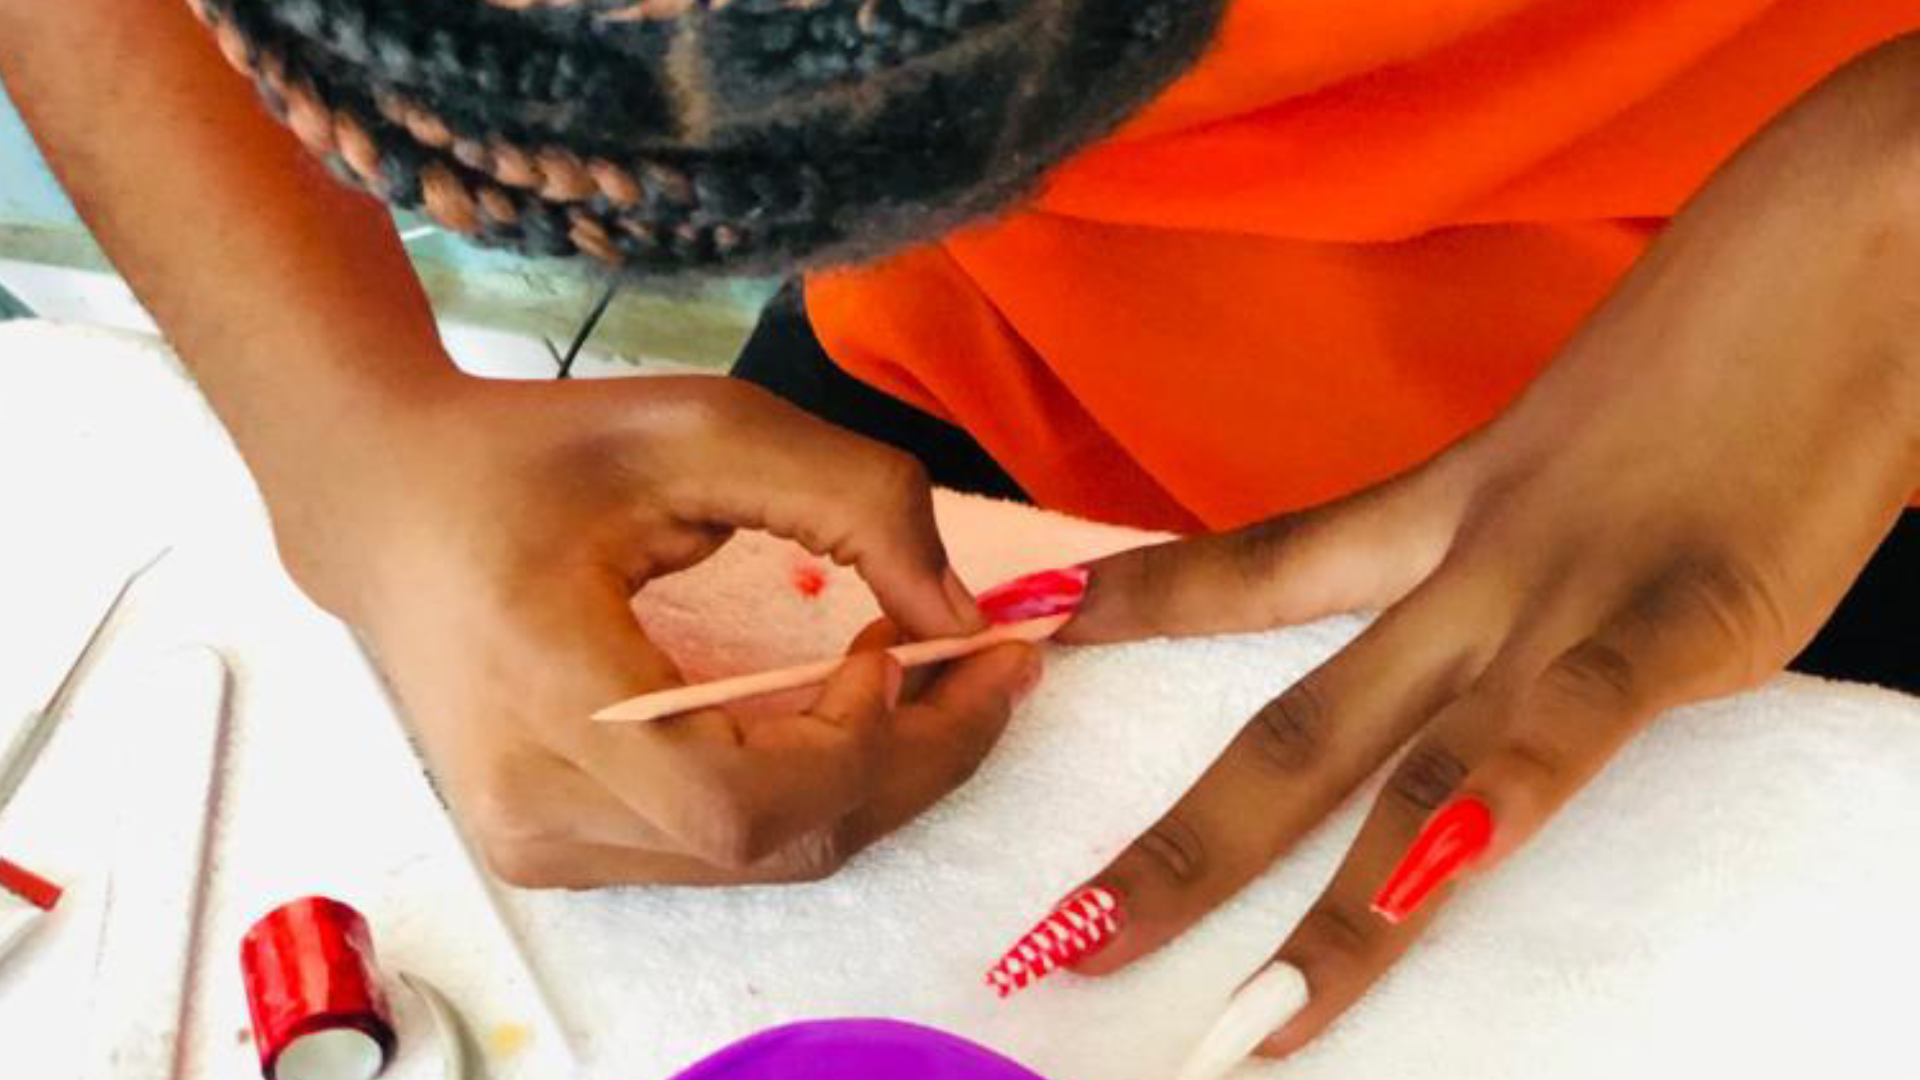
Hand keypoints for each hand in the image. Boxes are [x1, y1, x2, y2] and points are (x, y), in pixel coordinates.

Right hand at [269, 371, 1036, 886]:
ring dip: (871, 777)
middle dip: (912, 763)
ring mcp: (538, 845)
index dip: (864, 742)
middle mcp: (535, 805)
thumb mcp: (704, 428)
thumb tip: (963, 617)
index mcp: (549, 696)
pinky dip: (807, 787)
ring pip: (760, 857)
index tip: (921, 643)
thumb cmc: (537, 456)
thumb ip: (856, 501)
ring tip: (935, 683)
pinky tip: (846, 711)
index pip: (745, 797)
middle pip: (776, 842)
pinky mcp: (551, 850)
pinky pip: (718, 844)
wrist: (387, 510)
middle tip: (994, 672)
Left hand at [1054, 41, 1919, 1057]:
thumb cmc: (1712, 350)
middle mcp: (1464, 570)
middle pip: (1286, 730)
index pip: (1248, 571)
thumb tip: (1475, 618)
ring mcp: (1557, 602)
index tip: (1007, 639)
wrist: (1841, 247)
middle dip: (1173, 852)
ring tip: (1235, 1022)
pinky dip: (1497, 804)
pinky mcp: (1679, 619)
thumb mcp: (1567, 449)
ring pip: (1402, 765)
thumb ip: (1505, 540)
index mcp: (1439, 512)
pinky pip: (1570, 727)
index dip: (1124, 608)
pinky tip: (1425, 884)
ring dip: (1312, 905)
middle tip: (1052, 946)